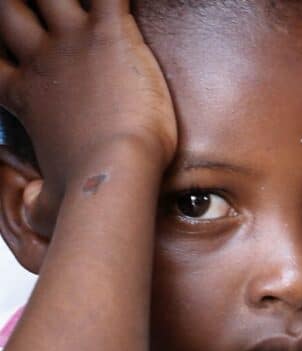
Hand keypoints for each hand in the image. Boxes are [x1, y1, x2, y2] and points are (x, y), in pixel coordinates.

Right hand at [0, 0, 177, 225]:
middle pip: (12, 13)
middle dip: (14, 6)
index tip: (1, 52)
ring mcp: (75, 41)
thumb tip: (29, 207)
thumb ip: (34, 200)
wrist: (117, 167)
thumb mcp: (46, 202)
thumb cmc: (86, 188)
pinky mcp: (112, 33)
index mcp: (26, 95)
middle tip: (20, 8)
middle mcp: (43, 60)